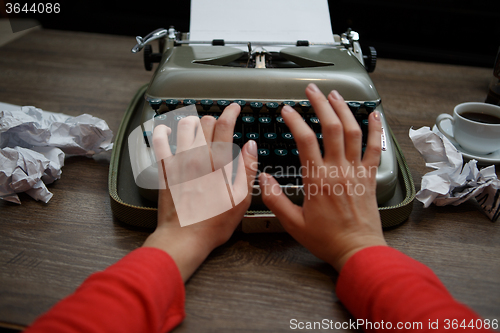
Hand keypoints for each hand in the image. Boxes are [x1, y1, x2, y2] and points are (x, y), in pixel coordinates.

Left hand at [143, 104, 257, 280]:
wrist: (183, 239)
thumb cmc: (214, 224)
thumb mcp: (241, 200)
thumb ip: (247, 169)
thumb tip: (251, 146)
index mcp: (218, 164)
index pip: (224, 126)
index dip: (231, 112)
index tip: (235, 108)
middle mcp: (197, 158)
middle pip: (204, 123)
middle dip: (214, 118)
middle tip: (219, 123)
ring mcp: (178, 163)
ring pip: (183, 128)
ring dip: (193, 121)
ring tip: (198, 124)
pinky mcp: (164, 171)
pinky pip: (159, 143)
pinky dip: (162, 132)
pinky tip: (165, 129)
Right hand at [259, 84, 386, 270]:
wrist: (358, 250)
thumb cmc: (327, 238)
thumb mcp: (293, 223)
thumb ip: (275, 199)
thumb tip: (263, 178)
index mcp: (317, 179)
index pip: (305, 139)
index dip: (295, 120)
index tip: (287, 109)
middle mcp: (338, 170)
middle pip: (331, 127)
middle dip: (320, 104)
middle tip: (312, 90)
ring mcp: (357, 171)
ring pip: (353, 132)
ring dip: (344, 110)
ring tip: (335, 95)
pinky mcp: (370, 176)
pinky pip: (376, 148)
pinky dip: (376, 129)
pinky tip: (374, 114)